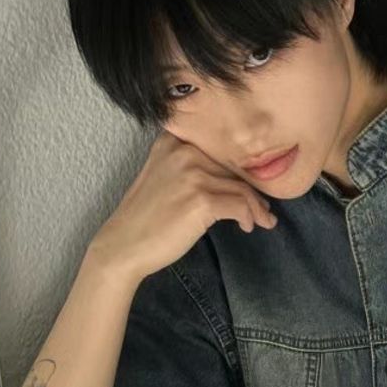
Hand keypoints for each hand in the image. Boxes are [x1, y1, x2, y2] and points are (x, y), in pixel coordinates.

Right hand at [89, 130, 277, 284]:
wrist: (123, 245)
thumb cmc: (145, 218)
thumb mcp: (162, 177)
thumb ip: (189, 166)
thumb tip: (233, 177)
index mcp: (174, 142)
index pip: (220, 150)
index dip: (239, 169)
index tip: (249, 186)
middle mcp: (184, 152)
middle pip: (233, 168)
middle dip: (252, 191)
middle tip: (262, 208)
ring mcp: (193, 174)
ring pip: (241, 187)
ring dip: (256, 207)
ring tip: (261, 220)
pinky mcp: (201, 200)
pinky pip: (240, 206)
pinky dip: (250, 217)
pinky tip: (248, 227)